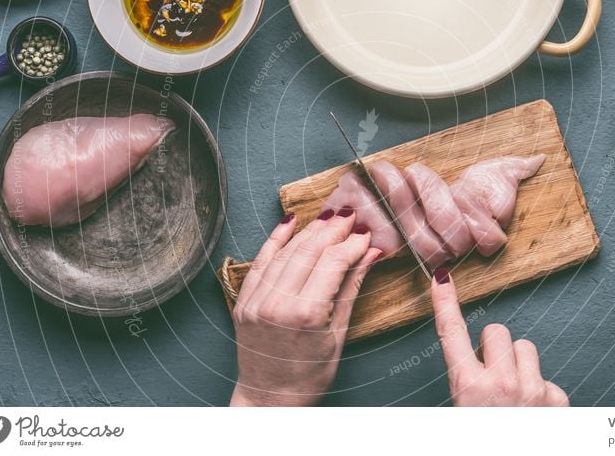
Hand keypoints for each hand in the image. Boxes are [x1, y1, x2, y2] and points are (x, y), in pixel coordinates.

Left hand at [230, 209, 380, 406]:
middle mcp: (278, 303)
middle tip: (351, 215)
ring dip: (309, 230)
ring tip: (328, 218)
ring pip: (286, 251)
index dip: (353, 243)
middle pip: (309, 250)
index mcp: (307, 314)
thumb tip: (371, 253)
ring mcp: (257, 301)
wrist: (271, 400)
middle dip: (333, 229)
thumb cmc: (311, 374)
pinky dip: (275, 239)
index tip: (366, 233)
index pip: (334, 262)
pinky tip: (291, 222)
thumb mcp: (339, 333)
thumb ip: (351, 287)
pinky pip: (260, 261)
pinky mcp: (244, 301)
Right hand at [430, 268, 568, 406]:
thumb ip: (466, 381)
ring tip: (515, 396)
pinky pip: (547, 377)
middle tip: (492, 378)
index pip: (451, 332)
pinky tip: (534, 411)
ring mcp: (532, 389)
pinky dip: (541, 392)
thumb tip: (481, 355)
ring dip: (519, 365)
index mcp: (468, 387)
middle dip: (494, 347)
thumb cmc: (486, 447)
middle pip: (497, 331)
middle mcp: (500, 383)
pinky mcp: (556, 399)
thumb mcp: (461, 409)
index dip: (445, 302)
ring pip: (525, 348)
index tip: (442, 278)